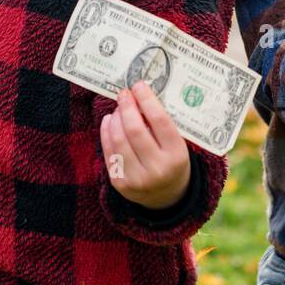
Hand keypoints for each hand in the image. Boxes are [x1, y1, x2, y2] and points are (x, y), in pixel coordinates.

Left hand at [100, 80, 190, 210]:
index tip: (139, 85)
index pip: (160, 121)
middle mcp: (157, 169)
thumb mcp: (177, 144)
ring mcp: (137, 179)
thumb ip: (161, 124)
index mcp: (177, 156)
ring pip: (118, 140)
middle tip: (124, 94)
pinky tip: (109, 121)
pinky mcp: (120, 183)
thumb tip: (140, 95)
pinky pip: (109, 152)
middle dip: (127, 106)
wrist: (167, 198)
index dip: (147, 100)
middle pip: (135, 129)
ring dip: (115, 118)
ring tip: (118, 108)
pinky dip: (106, 132)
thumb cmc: (172, 161)